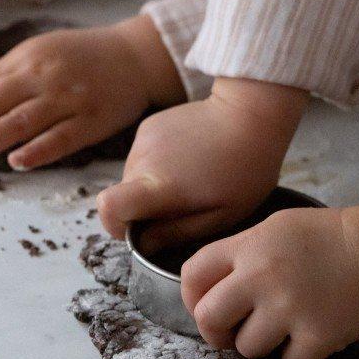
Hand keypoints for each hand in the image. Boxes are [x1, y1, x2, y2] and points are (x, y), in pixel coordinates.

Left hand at [0, 16, 182, 168]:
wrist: (136, 56)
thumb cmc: (83, 57)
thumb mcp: (41, 53)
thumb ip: (7, 76)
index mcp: (27, 60)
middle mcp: (45, 78)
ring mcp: (70, 100)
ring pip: (22, 123)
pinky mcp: (94, 121)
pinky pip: (63, 138)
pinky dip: (40, 150)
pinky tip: (18, 162)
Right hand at [98, 79, 306, 248]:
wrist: (250, 113)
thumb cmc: (244, 170)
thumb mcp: (220, 215)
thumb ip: (177, 232)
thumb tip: (144, 245)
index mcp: (160, 184)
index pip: (108, 207)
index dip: (114, 226)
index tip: (136, 231)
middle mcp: (143, 160)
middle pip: (122, 196)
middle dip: (143, 208)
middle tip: (182, 205)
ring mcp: (143, 140)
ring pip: (133, 178)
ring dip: (151, 185)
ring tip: (189, 179)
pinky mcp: (149, 126)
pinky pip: (142, 158)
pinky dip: (157, 165)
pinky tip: (187, 160)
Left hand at [181, 203, 358, 358]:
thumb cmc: (328, 236)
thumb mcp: (274, 228)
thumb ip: (240, 254)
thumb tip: (212, 290)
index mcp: (248, 247)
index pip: (192, 275)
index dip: (190, 297)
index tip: (202, 307)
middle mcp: (261, 277)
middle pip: (207, 318)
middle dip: (214, 332)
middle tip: (229, 334)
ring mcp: (289, 308)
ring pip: (247, 348)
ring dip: (261, 344)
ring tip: (282, 327)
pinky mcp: (318, 335)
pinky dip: (298, 355)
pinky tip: (310, 335)